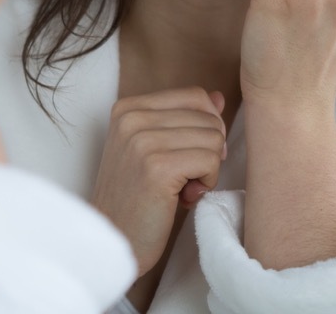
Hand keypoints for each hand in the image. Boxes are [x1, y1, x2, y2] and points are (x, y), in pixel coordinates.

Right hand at [89, 88, 226, 275]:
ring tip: (181, 187)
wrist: (117, 240)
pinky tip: (185, 197)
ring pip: (213, 138)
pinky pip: (211, 160)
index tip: (194, 153)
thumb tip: (218, 97)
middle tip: (185, 176)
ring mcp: (142, 141)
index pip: (194, 96)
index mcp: (128, 108)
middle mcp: (132, 118)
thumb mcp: (155, 148)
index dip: (208, 125)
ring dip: (208, 168)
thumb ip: (184, 120)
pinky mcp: (157, 167)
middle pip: (208, 117)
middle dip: (208, 149)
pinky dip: (207, 182)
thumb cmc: (137, 197)